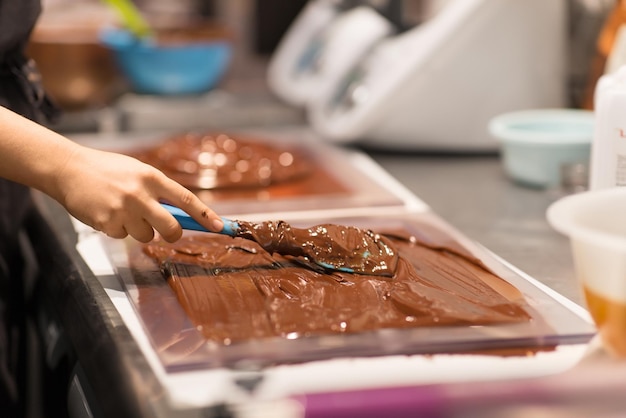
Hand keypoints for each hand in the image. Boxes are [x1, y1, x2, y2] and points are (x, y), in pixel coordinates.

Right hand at [51, 145, 222, 242]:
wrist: (68, 169)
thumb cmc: (107, 170)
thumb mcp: (137, 171)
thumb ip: (157, 191)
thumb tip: (181, 215)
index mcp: (152, 177)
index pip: (186, 199)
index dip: (205, 215)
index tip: (220, 226)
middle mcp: (140, 194)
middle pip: (171, 228)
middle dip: (173, 234)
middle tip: (168, 232)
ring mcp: (123, 209)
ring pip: (146, 236)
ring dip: (139, 230)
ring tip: (123, 211)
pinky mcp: (107, 222)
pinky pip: (123, 236)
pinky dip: (117, 229)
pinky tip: (107, 213)